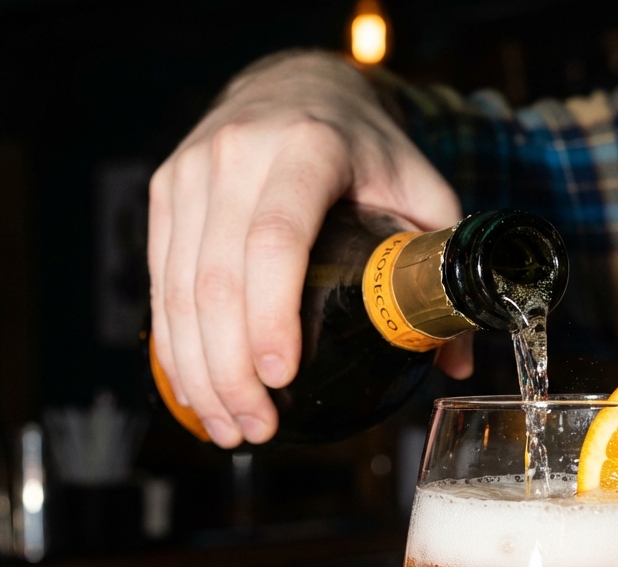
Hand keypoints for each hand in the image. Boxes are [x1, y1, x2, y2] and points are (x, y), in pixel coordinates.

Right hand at [148, 50, 469, 447]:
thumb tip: (458, 365)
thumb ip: (440, 268)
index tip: (281, 379)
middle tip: (258, 428)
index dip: (271, 316)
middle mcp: (237, 155)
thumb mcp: (420, 190)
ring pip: (177, 290)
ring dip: (199, 372)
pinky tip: (194, 391)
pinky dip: (173, 346)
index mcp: (306, 148)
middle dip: (231, 370)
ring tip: (228, 428)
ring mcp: (191, 172)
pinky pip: (160, 282)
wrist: (298, 88)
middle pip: (216, 280)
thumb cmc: (366, 150)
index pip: (276, 239)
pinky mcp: (164, 194)